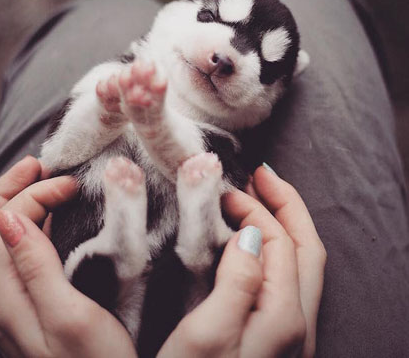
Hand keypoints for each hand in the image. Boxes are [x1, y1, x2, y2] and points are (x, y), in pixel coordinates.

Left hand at [0, 156, 136, 357]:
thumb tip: (7, 217)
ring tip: (41, 182)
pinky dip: (27, 227)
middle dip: (7, 190)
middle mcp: (0, 301)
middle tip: (39, 165)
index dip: (31, 195)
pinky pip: (14, 257)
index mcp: (6, 300)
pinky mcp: (30, 307)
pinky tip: (51, 221)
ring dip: (14, 206)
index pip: (3, 225)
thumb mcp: (69, 316)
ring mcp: (13, 306)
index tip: (69, 183)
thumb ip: (34, 268)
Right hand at [158, 165, 325, 357]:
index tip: (226, 189)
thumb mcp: (209, 336)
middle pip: (304, 248)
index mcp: (284, 317)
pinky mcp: (275, 338)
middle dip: (284, 205)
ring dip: (283, 224)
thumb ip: (239, 282)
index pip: (281, 242)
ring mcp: (290, 333)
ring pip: (300, 264)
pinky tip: (252, 243)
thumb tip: (251, 234)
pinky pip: (287, 280)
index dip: (257, 209)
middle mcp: (298, 323)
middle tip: (258, 176)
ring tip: (258, 198)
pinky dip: (275, 249)